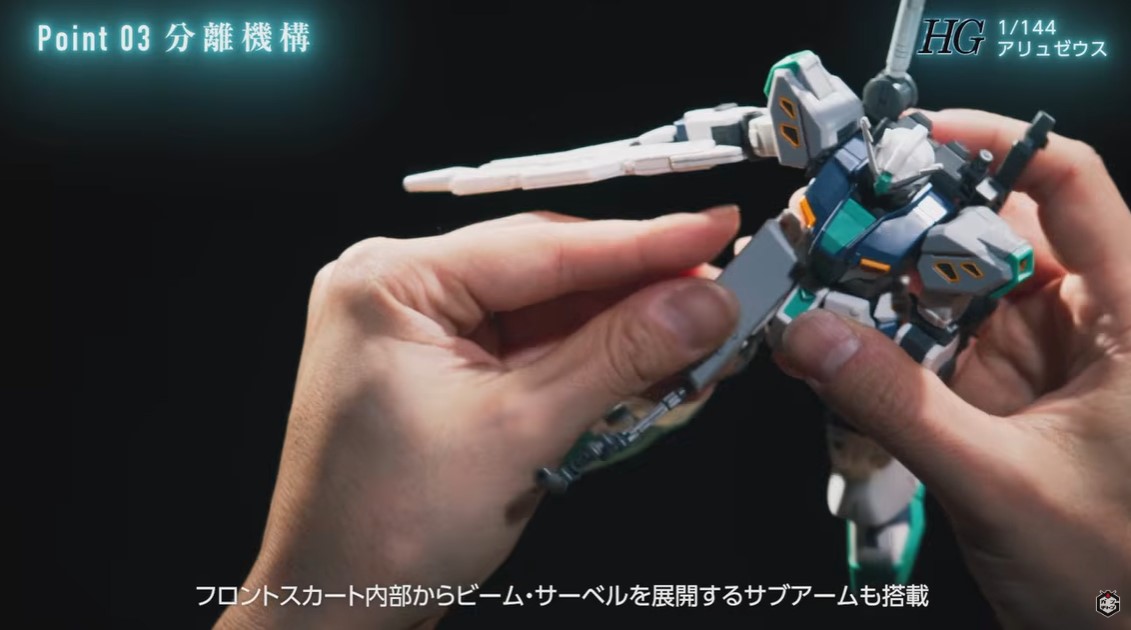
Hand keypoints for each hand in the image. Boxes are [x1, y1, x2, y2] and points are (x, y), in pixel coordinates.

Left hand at [216, 207, 741, 628]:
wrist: (337, 609)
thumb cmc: (384, 531)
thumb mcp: (520, 431)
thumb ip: (619, 357)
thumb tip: (698, 305)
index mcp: (391, 282)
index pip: (542, 246)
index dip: (642, 243)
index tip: (711, 233)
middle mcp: (398, 291)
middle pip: (546, 272)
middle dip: (636, 292)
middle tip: (719, 294)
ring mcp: (417, 331)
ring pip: (546, 312)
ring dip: (620, 332)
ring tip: (696, 340)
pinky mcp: (439, 369)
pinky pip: (529, 348)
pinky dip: (588, 363)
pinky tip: (646, 369)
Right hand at [776, 109, 1130, 628]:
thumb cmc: (1117, 574)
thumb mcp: (1000, 481)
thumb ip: (896, 404)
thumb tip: (806, 335)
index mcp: (1128, 319)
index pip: (1069, 185)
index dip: (996, 142)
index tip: (915, 135)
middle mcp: (1087, 325)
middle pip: (992, 232)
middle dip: (910, 221)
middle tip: (832, 221)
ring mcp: (1041, 364)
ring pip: (955, 291)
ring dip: (888, 286)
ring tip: (819, 280)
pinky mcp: (1003, 400)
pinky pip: (936, 347)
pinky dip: (887, 342)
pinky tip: (839, 344)